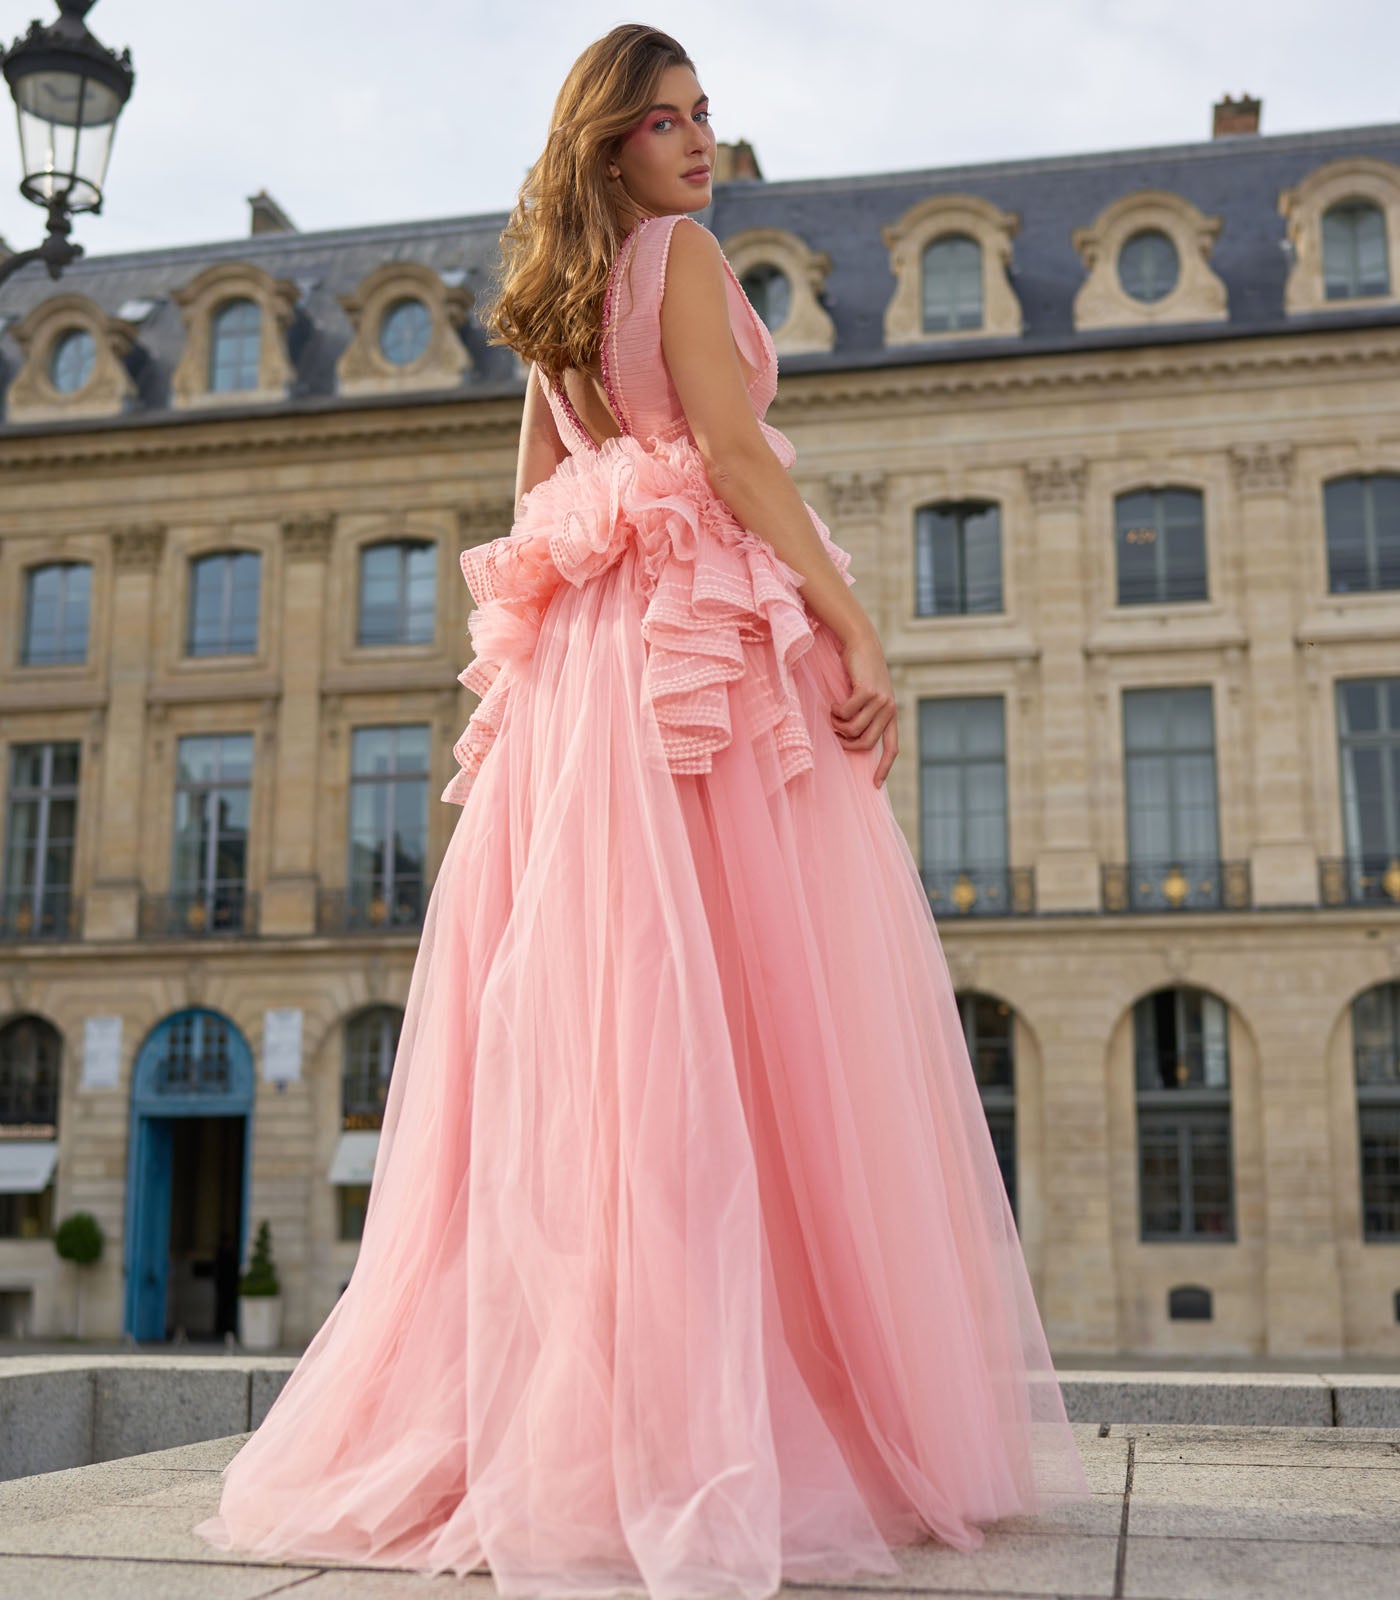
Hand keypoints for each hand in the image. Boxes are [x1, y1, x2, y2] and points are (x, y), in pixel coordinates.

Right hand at [830, 624, 898, 786]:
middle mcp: (889, 710)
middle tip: (835, 731)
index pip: (891, 747)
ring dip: (838, 724)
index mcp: (891, 714)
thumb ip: (865, 715)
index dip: (884, 767)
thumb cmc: (860, 671)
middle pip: (865, 742)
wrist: (861, 643)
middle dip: (846, 741)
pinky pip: (846, 714)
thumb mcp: (867, 696)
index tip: (875, 785)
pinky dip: (836, 711)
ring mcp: (880, 701)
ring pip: (853, 729)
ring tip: (834, 713)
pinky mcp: (868, 692)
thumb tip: (850, 739)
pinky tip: (834, 704)